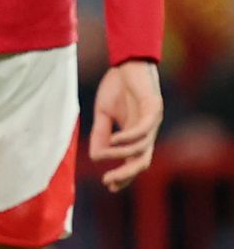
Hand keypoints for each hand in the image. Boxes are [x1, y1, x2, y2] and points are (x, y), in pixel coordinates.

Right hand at [92, 59, 164, 187]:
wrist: (128, 63)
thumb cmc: (117, 87)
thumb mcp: (102, 113)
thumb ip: (100, 134)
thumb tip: (96, 156)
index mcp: (136, 135)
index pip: (133, 162)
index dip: (123, 175)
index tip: (108, 185)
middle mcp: (147, 132)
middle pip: (142, 162)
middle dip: (126, 174)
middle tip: (108, 182)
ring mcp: (152, 122)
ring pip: (141, 149)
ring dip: (121, 155)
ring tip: (101, 156)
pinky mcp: (153, 109)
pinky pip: (141, 130)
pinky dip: (127, 137)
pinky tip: (113, 140)